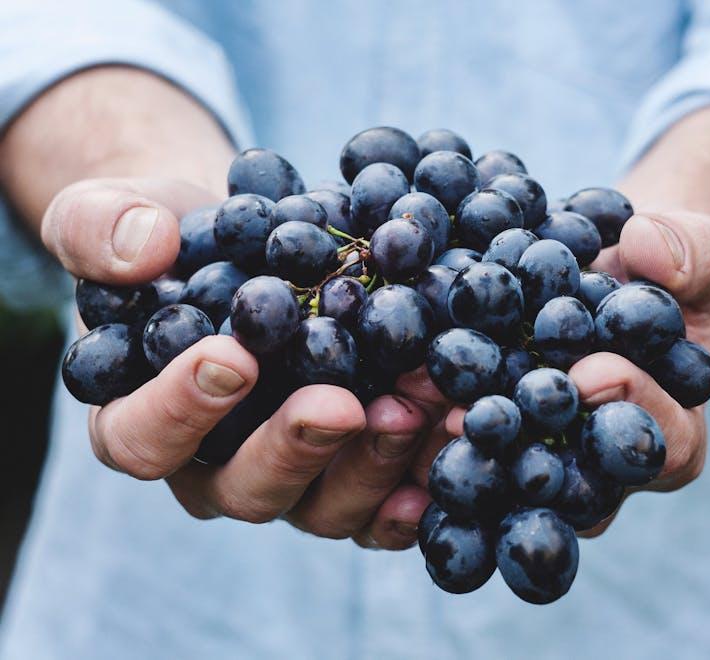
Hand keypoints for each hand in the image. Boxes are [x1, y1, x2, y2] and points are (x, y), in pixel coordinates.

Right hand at [43, 177, 438, 548]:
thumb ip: (101, 227)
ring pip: (325, 505)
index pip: (142, 439)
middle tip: (340, 405)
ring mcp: (293, 477)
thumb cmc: (174, 238)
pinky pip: (385, 503)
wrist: (250, 246)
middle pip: (246, 489)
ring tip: (418, 408)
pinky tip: (456, 444)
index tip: (231, 357)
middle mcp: (216, 467)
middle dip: (296, 448)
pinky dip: (422, 482)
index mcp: (143, 419)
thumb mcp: (116, 213)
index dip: (179, 410)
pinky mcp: (352, 472)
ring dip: (374, 463)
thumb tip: (143, 248)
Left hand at [440, 209, 709, 535]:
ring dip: (464, 445)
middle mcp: (604, 465)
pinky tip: (393, 394)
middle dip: (528, 446)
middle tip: (480, 416)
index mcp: (672, 431)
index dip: (633, 410)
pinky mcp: (496, 437)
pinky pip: (466, 443)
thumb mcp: (698, 249)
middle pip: (574, 481)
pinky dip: (431, 420)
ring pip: (510, 475)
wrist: (612, 271)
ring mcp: (545, 457)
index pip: (664, 443)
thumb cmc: (665, 269)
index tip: (592, 371)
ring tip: (422, 406)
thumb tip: (648, 249)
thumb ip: (693, 252)